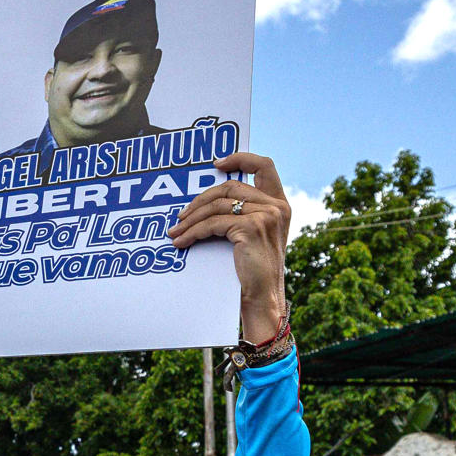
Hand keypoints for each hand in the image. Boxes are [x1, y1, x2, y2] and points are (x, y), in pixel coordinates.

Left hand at [170, 151, 289, 337]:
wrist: (263, 297)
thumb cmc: (254, 271)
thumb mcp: (254, 236)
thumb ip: (244, 213)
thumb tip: (208, 202)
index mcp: (280, 203)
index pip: (265, 166)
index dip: (240, 158)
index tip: (216, 163)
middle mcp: (276, 206)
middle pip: (229, 186)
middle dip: (200, 199)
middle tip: (181, 215)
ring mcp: (266, 215)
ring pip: (217, 205)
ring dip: (191, 219)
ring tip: (175, 231)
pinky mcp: (252, 227)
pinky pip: (212, 224)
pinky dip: (193, 232)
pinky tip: (182, 241)